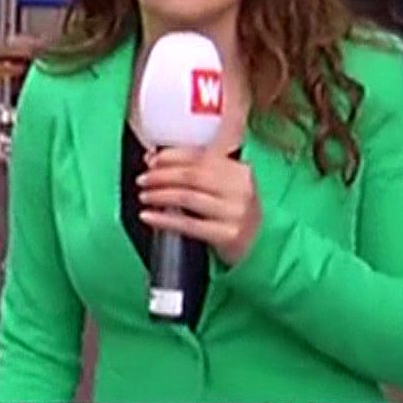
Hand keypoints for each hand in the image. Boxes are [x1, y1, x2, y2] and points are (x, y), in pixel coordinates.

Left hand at [137, 144, 261, 264]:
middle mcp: (241, 188)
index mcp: (239, 170)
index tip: (151, 158)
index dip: (173, 155)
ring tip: (144, 196)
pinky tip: (148, 216)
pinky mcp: (228, 235)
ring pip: (188, 197)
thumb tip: (153, 158)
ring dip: (160, 194)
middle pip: (193, 175)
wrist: (259, 248)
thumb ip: (197, 169)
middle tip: (143, 179)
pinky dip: (164, 219)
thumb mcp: (225, 186)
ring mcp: (236, 212)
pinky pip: (188, 224)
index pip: (201, 155)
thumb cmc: (232, 212)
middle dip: (162, 175)